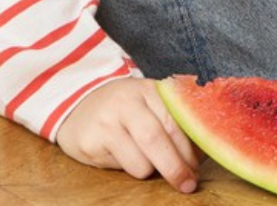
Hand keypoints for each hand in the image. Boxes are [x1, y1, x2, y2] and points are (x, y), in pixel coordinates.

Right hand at [54, 77, 199, 192]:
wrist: (76, 103)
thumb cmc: (124, 110)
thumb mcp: (148, 104)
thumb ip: (173, 122)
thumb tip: (200, 159)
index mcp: (146, 90)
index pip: (175, 124)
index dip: (190, 152)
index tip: (196, 169)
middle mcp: (124, 102)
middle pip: (155, 141)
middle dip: (175, 169)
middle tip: (187, 185)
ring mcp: (104, 122)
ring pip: (139, 163)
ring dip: (148, 170)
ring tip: (141, 157)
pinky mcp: (89, 142)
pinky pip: (120, 168)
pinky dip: (126, 167)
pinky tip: (119, 154)